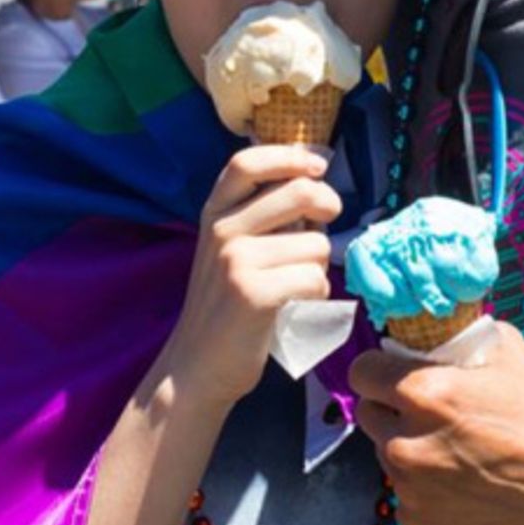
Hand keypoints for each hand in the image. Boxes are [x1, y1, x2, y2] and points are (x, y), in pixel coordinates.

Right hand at [165, 144, 341, 405]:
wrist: (196, 367)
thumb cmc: (227, 306)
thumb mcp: (230, 249)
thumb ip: (262, 216)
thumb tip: (314, 181)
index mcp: (214, 214)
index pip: (247, 162)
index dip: (288, 156)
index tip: (317, 164)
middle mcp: (221, 230)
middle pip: (300, 192)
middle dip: (328, 205)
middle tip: (327, 223)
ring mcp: (235, 261)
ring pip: (316, 244)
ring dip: (319, 267)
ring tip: (295, 285)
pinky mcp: (253, 294)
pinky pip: (314, 278)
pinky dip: (316, 295)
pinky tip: (295, 306)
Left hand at [349, 323, 523, 524]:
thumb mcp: (506, 351)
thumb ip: (458, 341)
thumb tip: (433, 333)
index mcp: (424, 394)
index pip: (362, 372)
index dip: (379, 369)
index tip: (393, 373)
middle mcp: (408, 444)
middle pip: (369, 415)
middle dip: (392, 409)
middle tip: (430, 413)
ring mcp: (413, 489)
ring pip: (387, 456)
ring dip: (409, 448)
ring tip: (454, 449)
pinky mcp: (423, 523)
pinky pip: (406, 496)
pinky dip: (424, 489)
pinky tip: (460, 481)